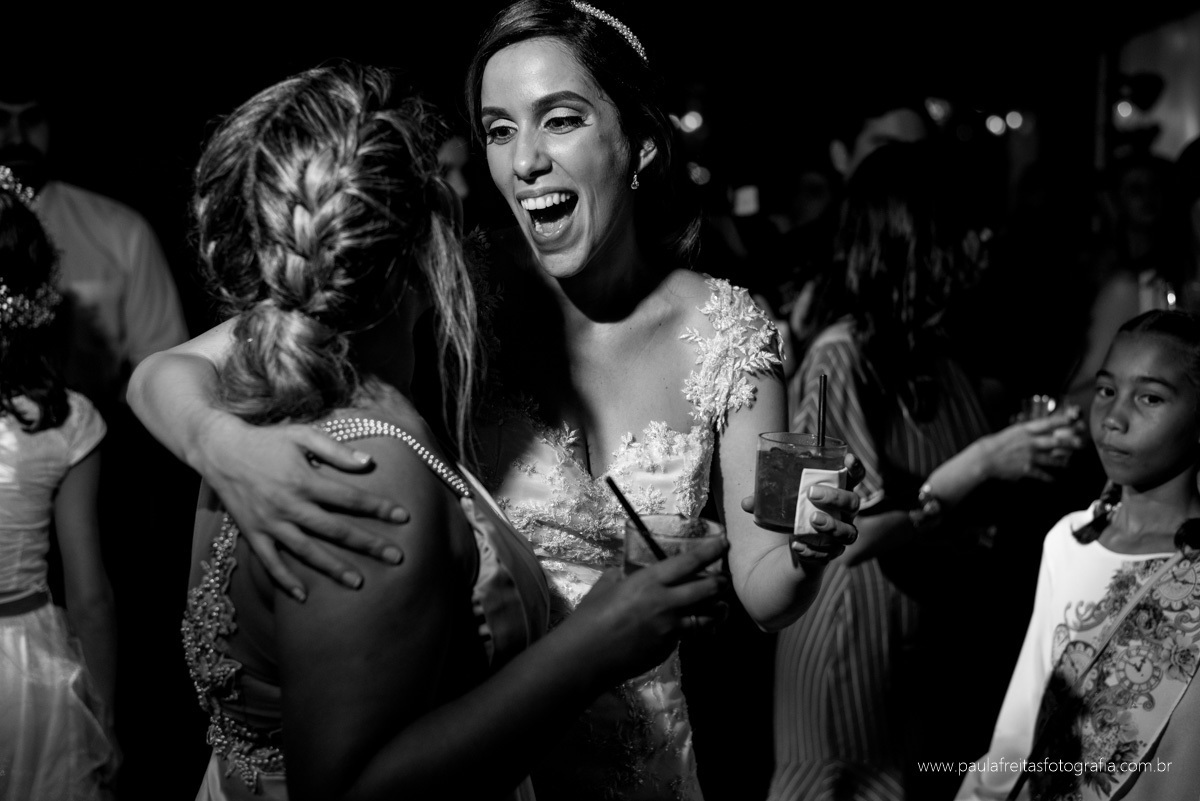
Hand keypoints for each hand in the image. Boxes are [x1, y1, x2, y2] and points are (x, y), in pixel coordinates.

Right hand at [197, 413, 410, 599]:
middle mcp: (289, 505)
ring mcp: (270, 523)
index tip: (403, 517)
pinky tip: (304, 596)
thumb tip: (369, 462)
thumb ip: (335, 450)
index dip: (378, 508)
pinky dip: (285, 581)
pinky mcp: (253, 534)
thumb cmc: (266, 441)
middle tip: (396, 557)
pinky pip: (270, 562)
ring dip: (333, 568)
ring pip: (307, 551)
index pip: (350, 498)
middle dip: (368, 544)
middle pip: (335, 530)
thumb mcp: (302, 435)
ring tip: (358, 583)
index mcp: (304, 480)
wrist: (219, 450)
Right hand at [571, 536, 729, 682]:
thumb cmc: (590, 617)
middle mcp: (666, 603)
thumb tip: (627, 571)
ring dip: (716, 610)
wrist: (585, 656)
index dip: (711, 550)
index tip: (724, 543)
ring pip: (707, 616)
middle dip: (721, 583)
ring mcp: (670, 629)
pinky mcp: (669, 649)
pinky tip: (690, 627)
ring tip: (719, 607)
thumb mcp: (606, 585)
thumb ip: (622, 575)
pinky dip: (694, 629)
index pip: (689, 562)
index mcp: (649, 581)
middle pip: (708, 589)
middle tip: (723, 579)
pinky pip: (688, 635)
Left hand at [741, 454, 863, 558]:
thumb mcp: (780, 502)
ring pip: (848, 532)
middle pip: (853, 503)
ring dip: (831, 525)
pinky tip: (797, 545)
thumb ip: (765, 499)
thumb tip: (746, 502)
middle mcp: (845, 514)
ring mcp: (840, 535)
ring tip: (812, 519)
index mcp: (837, 493)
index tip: (848, 459)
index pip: (855, 478)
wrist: (794, 549)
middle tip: (812, 493)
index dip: (856, 468)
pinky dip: (812, 551)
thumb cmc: (793, 515)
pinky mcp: (831, 554)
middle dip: (835, 497)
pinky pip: (828, 554)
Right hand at [980, 408, 1083, 482]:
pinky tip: (1053, 480)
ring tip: (1068, 463)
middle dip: (1070, 442)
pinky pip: (1041, 474)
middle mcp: (1031, 442)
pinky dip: (1048, 478)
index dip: (1062, 420)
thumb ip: (1025, 432)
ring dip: (1062, 461)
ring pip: (1052, 459)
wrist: (985, 457)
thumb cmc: (995, 443)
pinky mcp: (1027, 469)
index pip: (1047, 423)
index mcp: (1025, 430)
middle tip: (1081, 442)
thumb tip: (1036, 431)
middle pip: (1055, 441)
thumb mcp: (1011, 432)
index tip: (1074, 418)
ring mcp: (1030, 456)